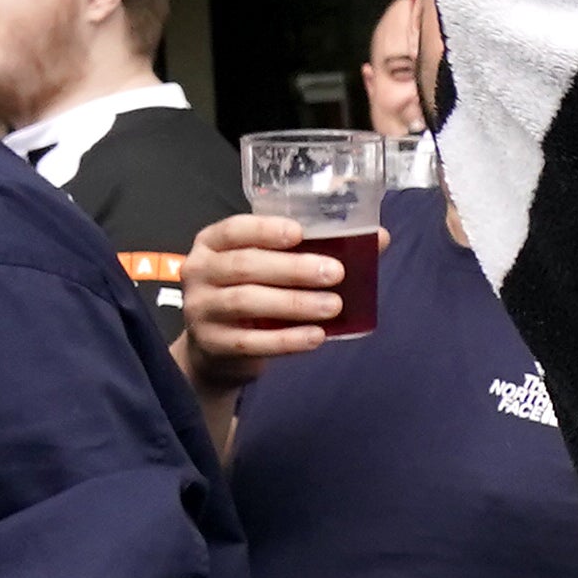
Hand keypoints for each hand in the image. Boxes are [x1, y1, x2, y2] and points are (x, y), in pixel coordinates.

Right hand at [179, 212, 348, 396]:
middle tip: (335, 273)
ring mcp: (201, 309)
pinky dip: (287, 340)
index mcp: (213, 243)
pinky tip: (317, 337)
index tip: (300, 233)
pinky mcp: (212, 344)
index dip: (266, 230)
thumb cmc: (255, 293)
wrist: (219, 348)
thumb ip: (317, 249)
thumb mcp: (274, 266)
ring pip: (246, 302)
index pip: (235, 229)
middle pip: (245, 265)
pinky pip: (251, 341)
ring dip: (294, 303)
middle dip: (293, 269)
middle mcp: (199, 271)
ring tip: (334, 305)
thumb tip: (379, 238)